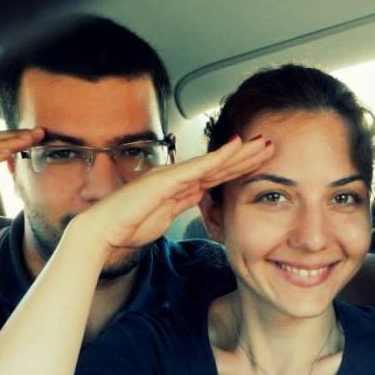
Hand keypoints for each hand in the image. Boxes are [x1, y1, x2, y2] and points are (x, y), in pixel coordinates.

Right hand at [74, 135, 272, 254]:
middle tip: (271, 145)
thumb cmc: (129, 225)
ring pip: (214, 162)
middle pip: (220, 165)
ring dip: (241, 152)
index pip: (216, 175)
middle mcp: (178, 176)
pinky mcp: (166, 180)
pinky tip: (236, 148)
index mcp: (180, 186)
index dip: (240, 168)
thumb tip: (200, 194)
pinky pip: (198, 167)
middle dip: (247, 156)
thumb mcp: (166, 216)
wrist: (104, 231)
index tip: (262, 162)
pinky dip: (218, 157)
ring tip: (263, 143)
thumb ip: (183, 203)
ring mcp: (172, 175)